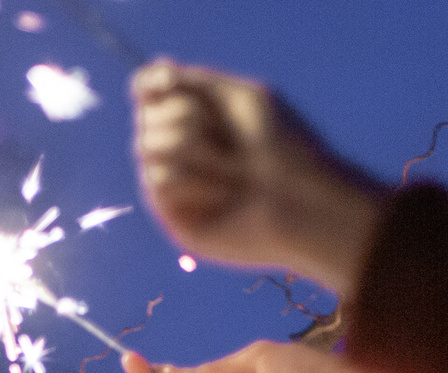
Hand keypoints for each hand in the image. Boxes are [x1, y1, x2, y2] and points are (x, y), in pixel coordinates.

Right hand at [131, 59, 387, 292]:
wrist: (304, 202)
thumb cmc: (284, 148)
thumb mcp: (243, 99)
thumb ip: (194, 82)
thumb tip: (144, 81)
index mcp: (197, 118)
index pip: (149, 91)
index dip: (150, 82)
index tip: (170, 78)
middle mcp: (180, 150)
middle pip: (146, 115)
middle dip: (186, 118)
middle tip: (229, 141)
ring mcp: (175, 185)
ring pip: (145, 146)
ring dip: (194, 150)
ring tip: (233, 171)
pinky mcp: (175, 218)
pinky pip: (158, 181)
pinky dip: (195, 181)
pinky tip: (225, 196)